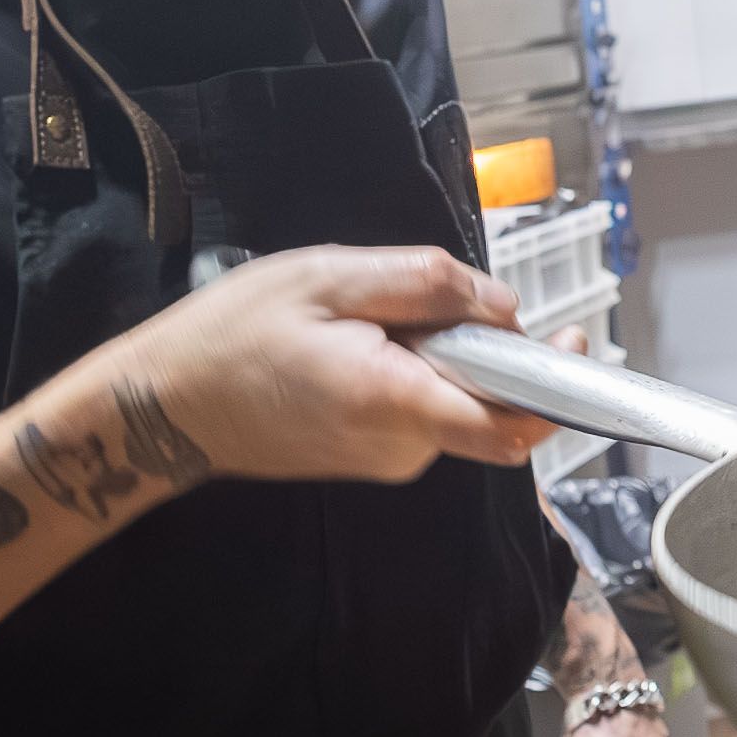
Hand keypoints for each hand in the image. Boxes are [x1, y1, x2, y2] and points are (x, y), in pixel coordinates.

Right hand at [86, 242, 553, 486]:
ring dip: (437, 357)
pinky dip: (411, 373)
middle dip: (482, 348)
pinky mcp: (370, 458)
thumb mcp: (328, 276)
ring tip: (365, 319)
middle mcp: (400, 448)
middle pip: (487, 404)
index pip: (509, 425)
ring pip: (452, 403)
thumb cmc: (233, 335)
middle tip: (426, 302)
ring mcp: (385, 461)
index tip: (573, 340)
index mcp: (394, 401)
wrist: (163, 408)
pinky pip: (420, 411)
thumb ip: (425, 285)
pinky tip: (354, 345)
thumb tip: (503, 306)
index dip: (556, 389)